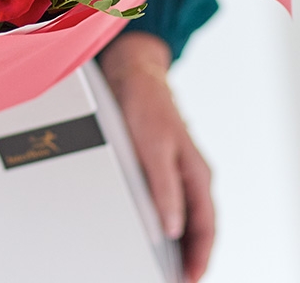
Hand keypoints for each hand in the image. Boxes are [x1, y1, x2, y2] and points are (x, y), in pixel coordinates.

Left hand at [99, 32, 214, 282]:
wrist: (133, 75)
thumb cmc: (143, 106)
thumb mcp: (152, 148)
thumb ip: (163, 188)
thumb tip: (171, 228)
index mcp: (197, 173)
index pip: (205, 227)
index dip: (200, 257)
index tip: (190, 280)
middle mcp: (191, 173)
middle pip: (199, 225)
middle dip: (193, 256)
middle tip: (180, 280)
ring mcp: (178, 168)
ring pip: (186, 214)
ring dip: (181, 242)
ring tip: (170, 267)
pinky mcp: (161, 162)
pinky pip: (171, 200)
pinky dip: (168, 222)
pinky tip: (157, 231)